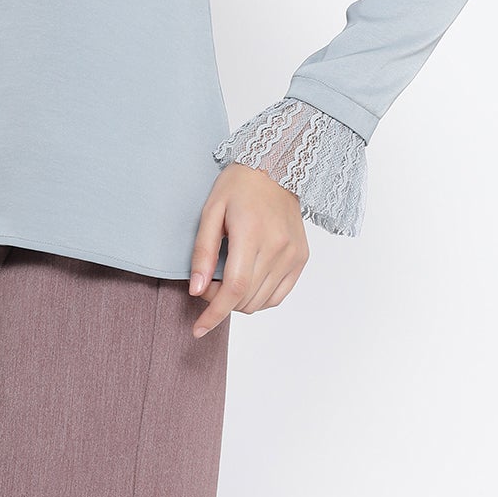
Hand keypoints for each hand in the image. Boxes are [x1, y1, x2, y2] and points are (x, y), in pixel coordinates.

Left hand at [187, 162, 309, 338]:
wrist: (276, 167)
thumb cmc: (239, 185)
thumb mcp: (211, 211)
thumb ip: (203, 252)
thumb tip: (196, 289)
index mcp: (252, 233)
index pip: (234, 288)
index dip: (214, 313)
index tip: (198, 329)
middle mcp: (278, 247)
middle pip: (247, 298)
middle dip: (220, 303)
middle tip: (206, 284)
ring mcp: (293, 254)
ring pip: (262, 301)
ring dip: (239, 302)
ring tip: (226, 280)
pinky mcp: (301, 258)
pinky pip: (279, 295)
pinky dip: (259, 297)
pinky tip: (247, 282)